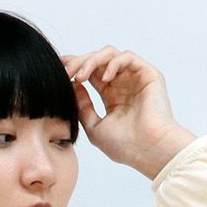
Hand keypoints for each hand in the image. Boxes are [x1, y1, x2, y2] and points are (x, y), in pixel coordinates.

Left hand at [59, 47, 195, 177]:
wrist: (149, 151)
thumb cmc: (126, 146)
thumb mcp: (95, 128)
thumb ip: (83, 107)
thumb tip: (72, 87)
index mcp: (111, 96)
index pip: (90, 74)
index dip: (74, 68)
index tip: (57, 70)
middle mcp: (122, 84)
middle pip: (96, 61)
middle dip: (78, 62)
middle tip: (65, 71)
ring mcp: (135, 78)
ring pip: (109, 55)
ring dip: (92, 61)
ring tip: (81, 76)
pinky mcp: (147, 74)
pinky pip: (127, 57)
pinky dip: (113, 63)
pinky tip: (104, 79)